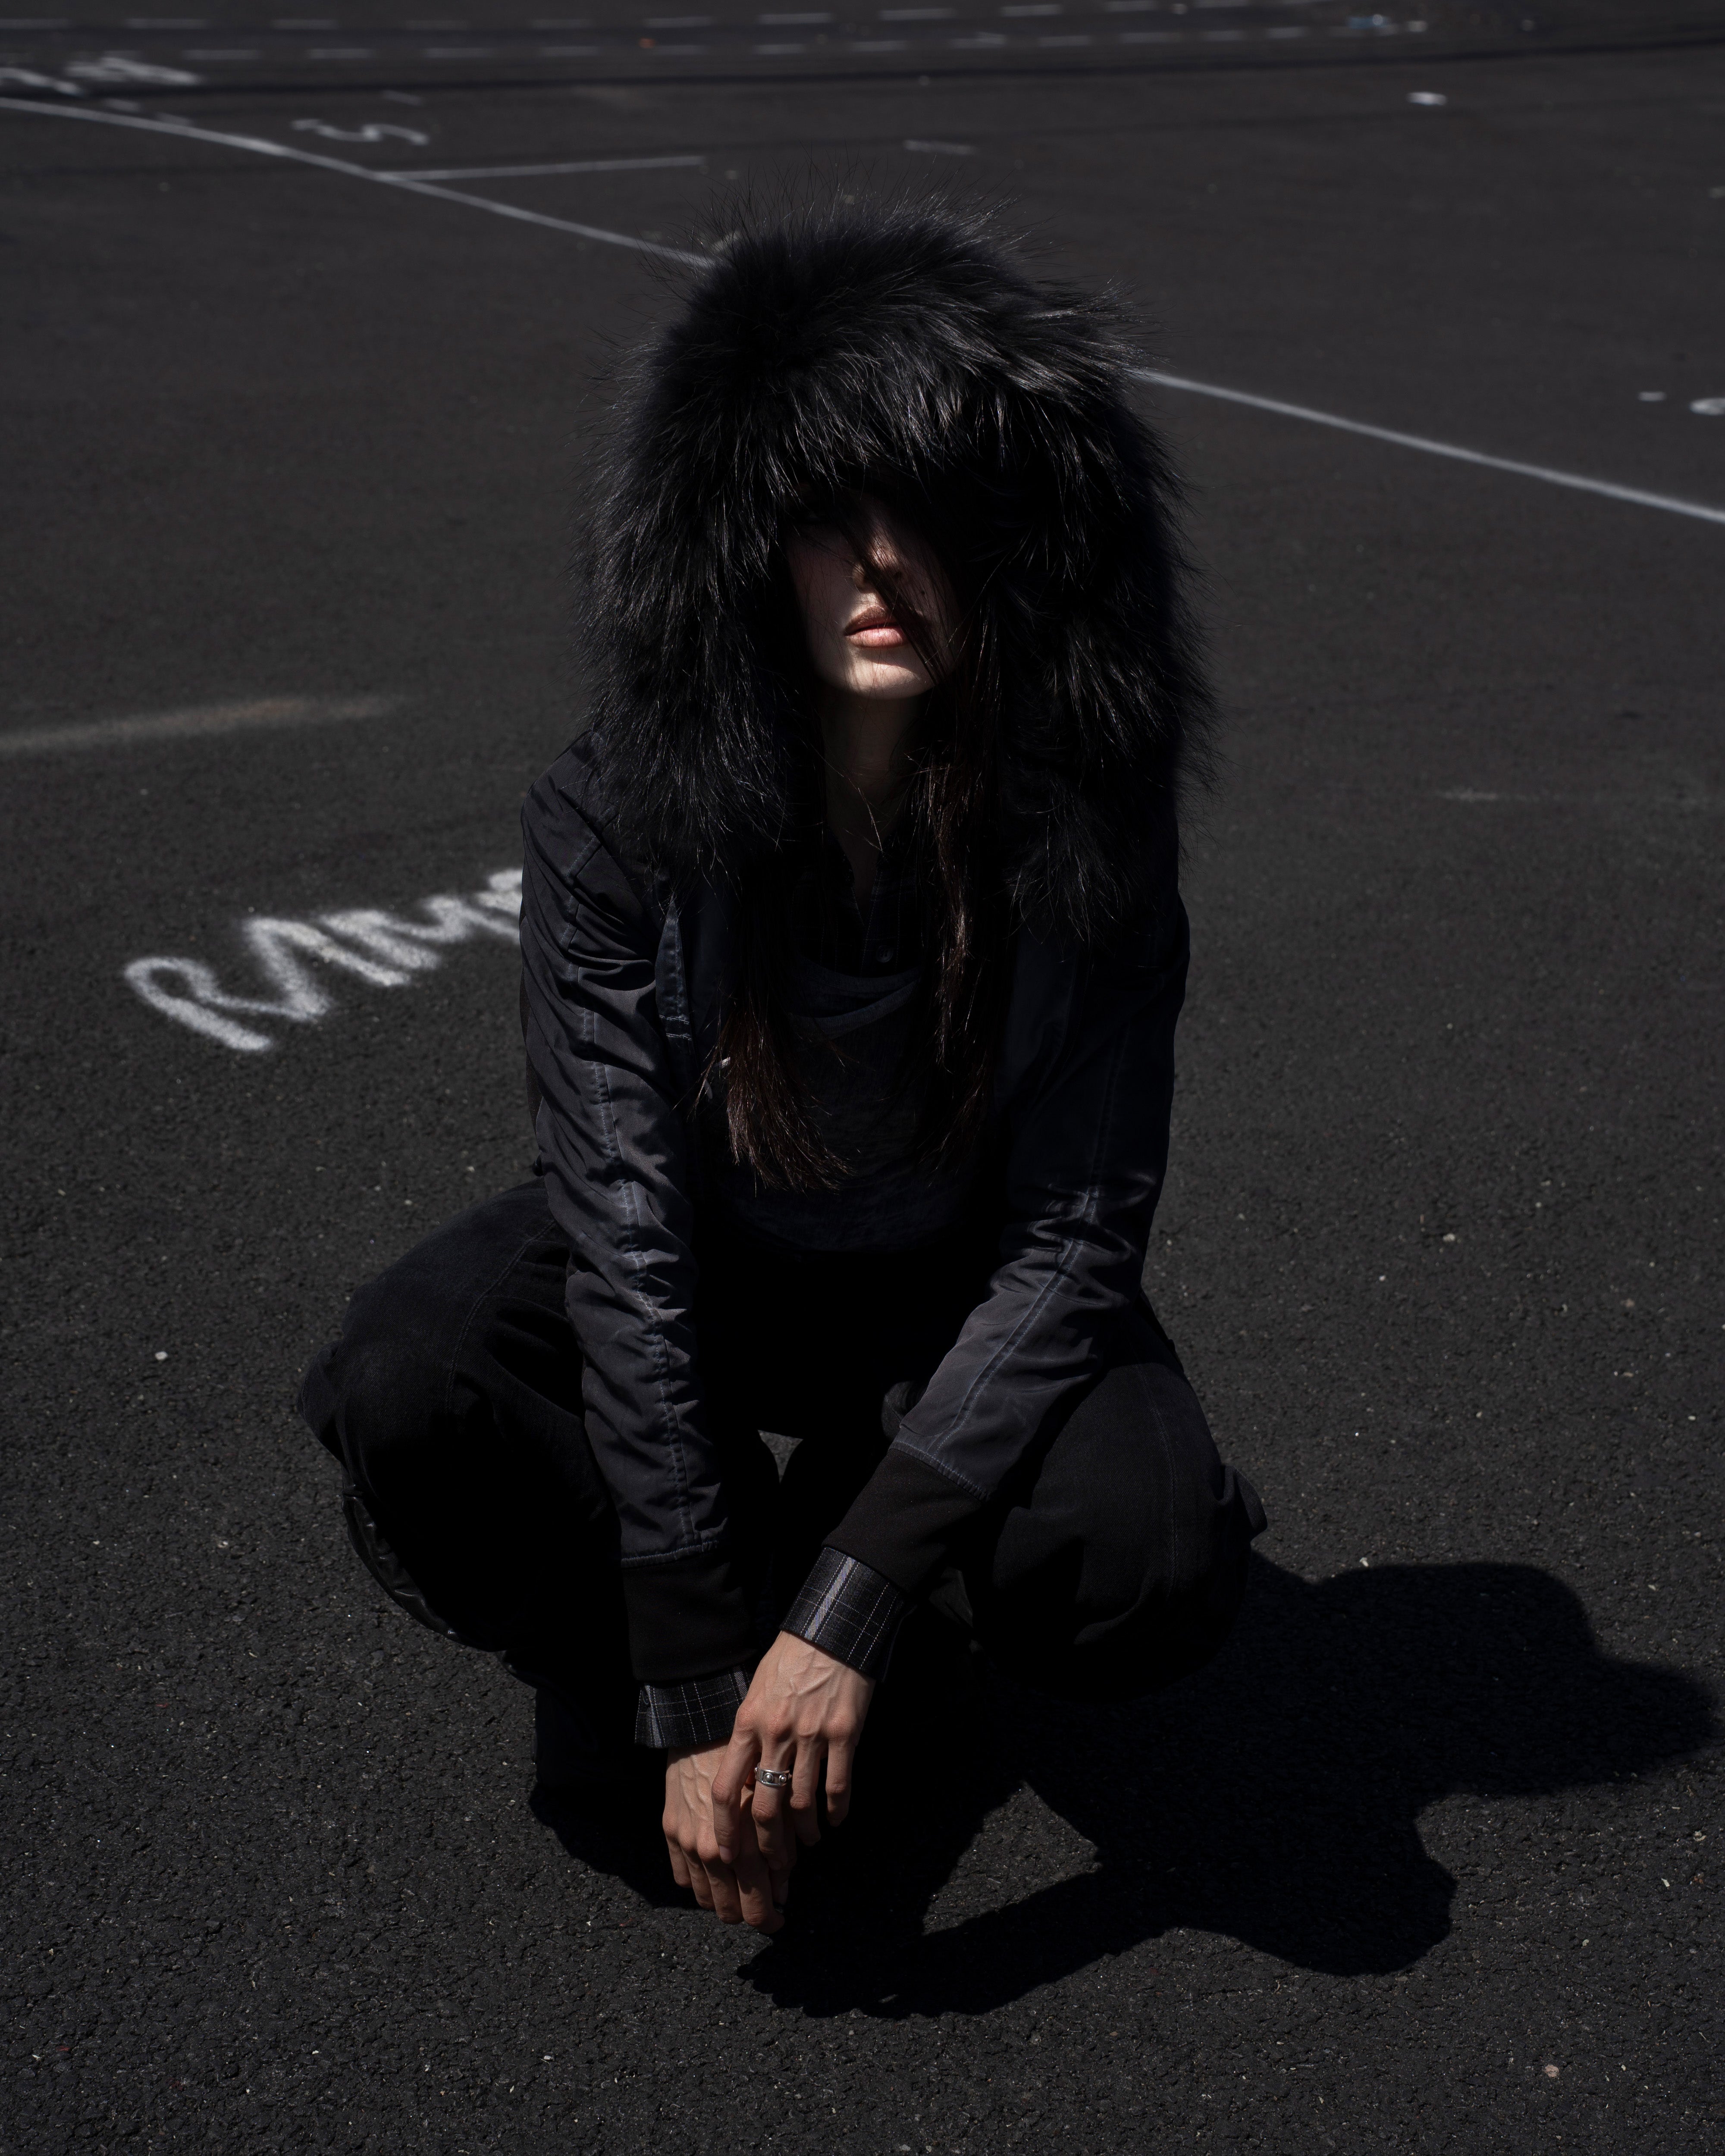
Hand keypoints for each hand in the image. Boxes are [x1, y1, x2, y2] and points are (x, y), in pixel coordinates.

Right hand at [662, 1742, 785, 1932]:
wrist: (707, 1725)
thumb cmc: (752, 1758)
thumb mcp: (777, 1800)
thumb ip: (782, 1845)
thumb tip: (784, 1885)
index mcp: (745, 1844)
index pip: (757, 1905)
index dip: (770, 1918)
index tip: (780, 1917)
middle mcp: (712, 1850)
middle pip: (728, 1911)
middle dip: (748, 1913)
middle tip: (762, 1907)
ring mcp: (686, 1842)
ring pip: (704, 1898)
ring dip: (722, 1899)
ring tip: (738, 1889)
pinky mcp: (670, 1830)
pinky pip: (681, 1876)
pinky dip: (698, 1880)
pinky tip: (714, 1870)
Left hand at [713, 1631, 874, 1880]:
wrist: (831, 1631)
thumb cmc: (789, 1661)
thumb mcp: (756, 1693)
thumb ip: (748, 1735)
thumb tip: (744, 1779)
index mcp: (748, 1723)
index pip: (727, 1788)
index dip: (725, 1829)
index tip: (728, 1855)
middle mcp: (776, 1733)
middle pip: (766, 1807)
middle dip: (769, 1846)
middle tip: (776, 1864)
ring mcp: (811, 1734)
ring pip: (803, 1802)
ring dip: (806, 1832)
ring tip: (809, 1841)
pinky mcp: (844, 1733)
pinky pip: (837, 1785)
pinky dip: (837, 1810)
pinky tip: (836, 1820)